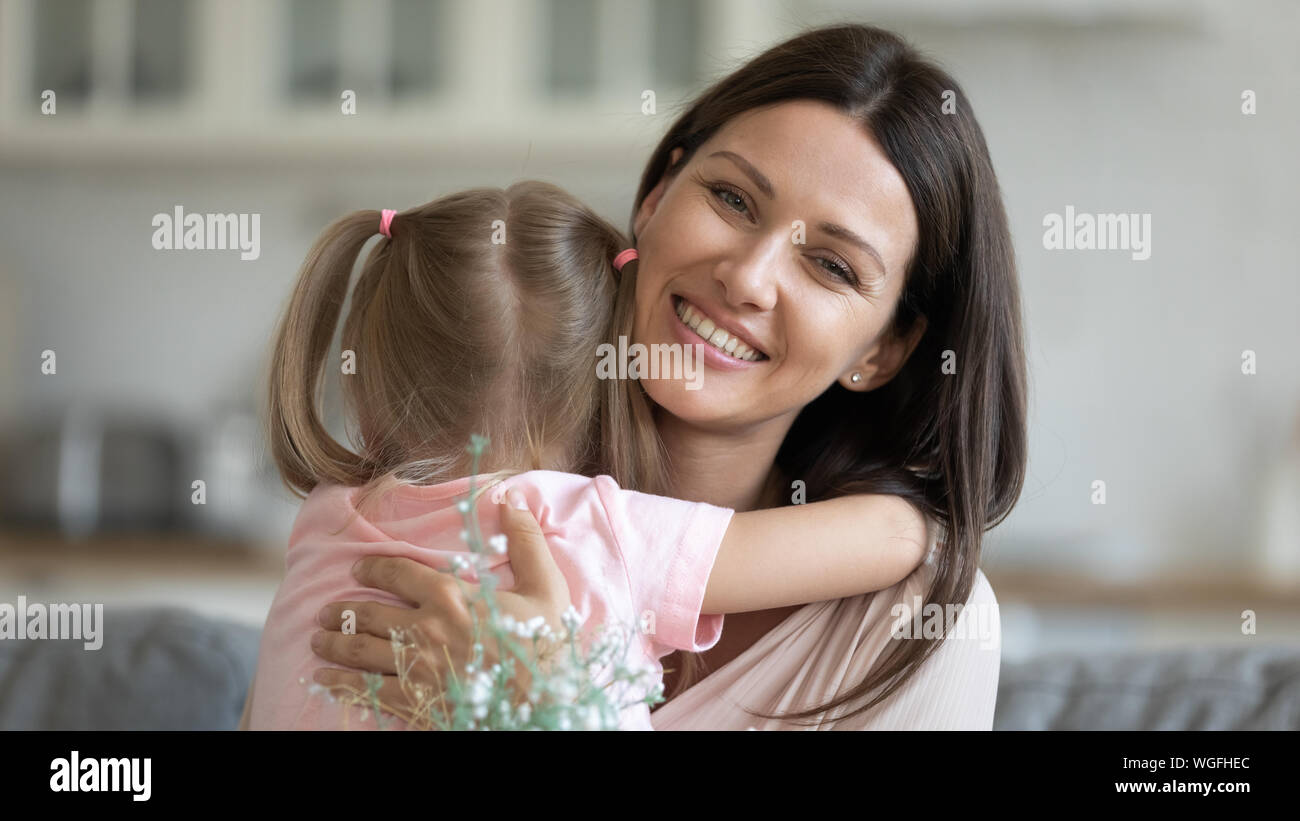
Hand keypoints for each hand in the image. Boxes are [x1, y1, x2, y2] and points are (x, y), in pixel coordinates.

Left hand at [309, 490, 571, 721]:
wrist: (544, 705)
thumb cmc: (546, 646)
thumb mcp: (546, 588)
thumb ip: (526, 541)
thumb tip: (511, 497)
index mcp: (453, 596)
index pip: (397, 573)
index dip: (372, 568)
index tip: (357, 569)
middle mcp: (426, 629)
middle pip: (369, 613)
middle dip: (342, 609)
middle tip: (325, 609)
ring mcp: (416, 667)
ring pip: (359, 650)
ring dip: (333, 642)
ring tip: (317, 638)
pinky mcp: (414, 701)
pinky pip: (366, 690)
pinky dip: (339, 683)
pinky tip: (325, 679)